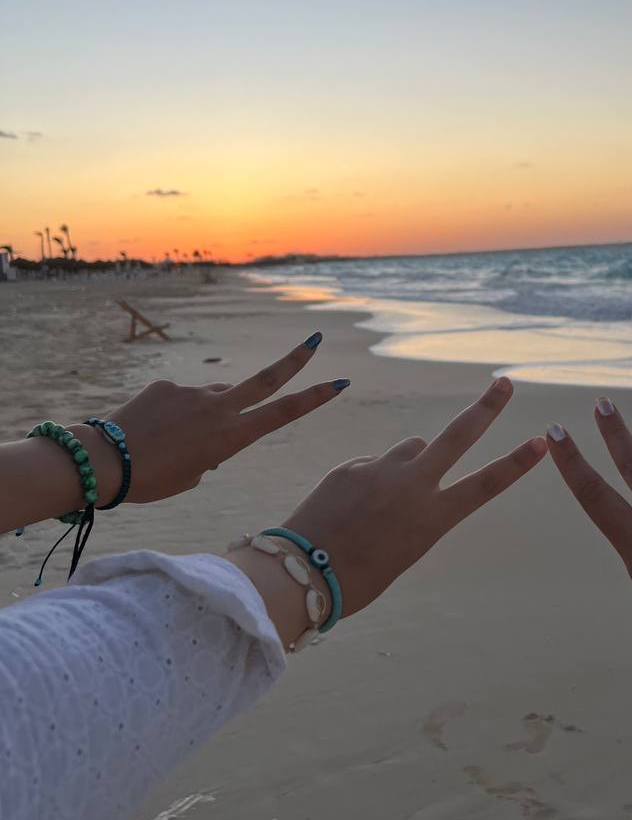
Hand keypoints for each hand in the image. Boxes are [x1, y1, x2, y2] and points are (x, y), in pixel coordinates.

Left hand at [75, 335, 346, 505]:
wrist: (107, 462)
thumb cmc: (153, 480)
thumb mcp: (194, 474)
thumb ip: (211, 447)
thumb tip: (210, 422)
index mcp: (230, 438)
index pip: (281, 414)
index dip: (312, 399)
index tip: (337, 383)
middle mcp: (218, 409)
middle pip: (265, 379)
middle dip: (294, 360)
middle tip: (315, 339)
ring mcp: (192, 392)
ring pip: (212, 397)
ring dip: (205, 413)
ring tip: (175, 439)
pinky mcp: (167, 385)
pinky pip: (179, 397)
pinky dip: (172, 413)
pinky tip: (151, 430)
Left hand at [253, 377, 545, 619]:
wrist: (301, 574)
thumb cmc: (358, 578)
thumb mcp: (402, 549)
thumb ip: (414, 507)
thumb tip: (409, 472)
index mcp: (431, 519)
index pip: (486, 485)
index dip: (517, 463)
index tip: (543, 440)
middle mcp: (412, 488)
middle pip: (457, 436)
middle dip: (486, 408)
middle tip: (505, 382)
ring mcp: (380, 471)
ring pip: (408, 449)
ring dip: (407, 463)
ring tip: (380, 502)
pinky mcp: (351, 466)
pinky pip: (371, 465)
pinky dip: (368, 480)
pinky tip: (347, 508)